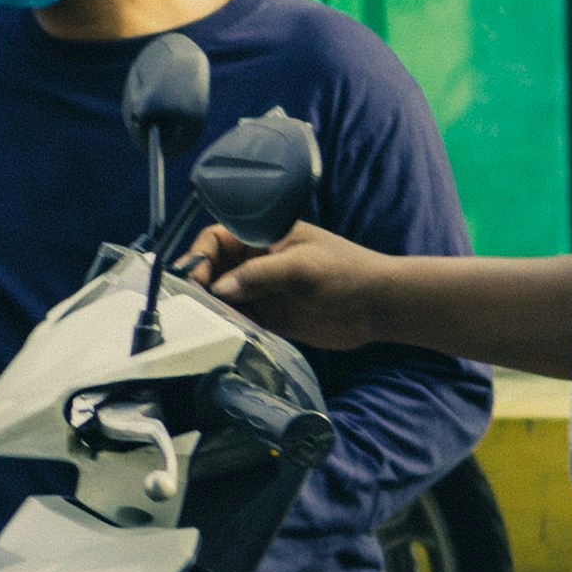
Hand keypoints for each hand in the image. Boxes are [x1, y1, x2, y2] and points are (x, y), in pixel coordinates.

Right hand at [187, 220, 398, 351]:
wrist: (378, 306)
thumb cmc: (347, 272)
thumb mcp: (301, 268)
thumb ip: (259, 276)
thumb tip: (220, 289)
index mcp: (264, 237)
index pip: (217, 238)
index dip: (201, 254)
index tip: (196, 277)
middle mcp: (258, 262)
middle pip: (215, 269)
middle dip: (201, 284)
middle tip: (194, 304)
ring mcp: (264, 290)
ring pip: (225, 297)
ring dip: (213, 308)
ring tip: (206, 322)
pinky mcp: (271, 317)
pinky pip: (241, 320)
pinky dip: (230, 326)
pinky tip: (225, 333)